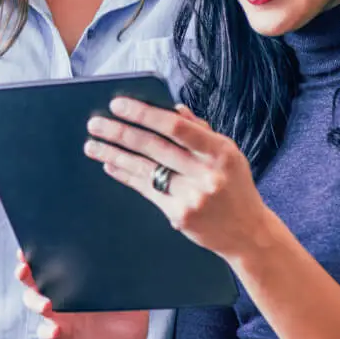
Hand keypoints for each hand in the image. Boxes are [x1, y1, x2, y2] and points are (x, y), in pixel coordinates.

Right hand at [16, 252, 149, 338]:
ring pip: (36, 306)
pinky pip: (47, 335)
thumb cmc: (128, 320)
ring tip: (46, 305)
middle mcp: (61, 299)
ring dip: (36, 302)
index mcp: (75, 283)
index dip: (36, 256)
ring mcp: (58, 320)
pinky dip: (48, 332)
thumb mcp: (131, 296)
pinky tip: (55, 330)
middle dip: (25, 273)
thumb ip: (127, 279)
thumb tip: (128, 256)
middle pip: (34, 282)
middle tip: (24, 269)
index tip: (29, 248)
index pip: (51, 264)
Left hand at [84, 100, 267, 262]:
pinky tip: (110, 165)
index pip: (177, 127)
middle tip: (95, 123)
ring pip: (145, 169)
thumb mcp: (228, 155)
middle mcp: (206, 174)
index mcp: (221, 152)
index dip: (145, 114)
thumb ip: (200, 132)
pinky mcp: (179, 215)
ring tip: (91, 145)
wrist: (247, 233)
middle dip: (120, 133)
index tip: (119, 105)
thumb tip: (172, 109)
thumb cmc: (234, 187)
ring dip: (114, 155)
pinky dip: (126, 176)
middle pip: (155, 148)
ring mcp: (192, 197)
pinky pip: (146, 190)